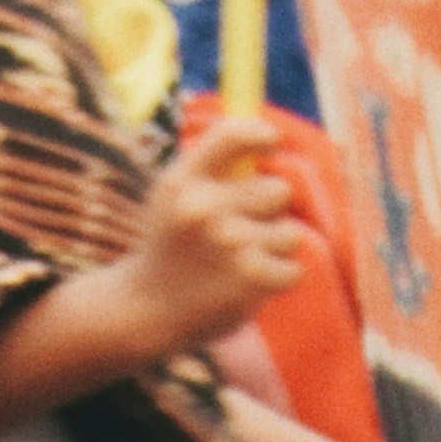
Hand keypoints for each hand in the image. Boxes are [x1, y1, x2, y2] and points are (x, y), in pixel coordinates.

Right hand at [118, 109, 307, 359]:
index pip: (234, 135)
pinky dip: (277, 280)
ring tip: (236, 263)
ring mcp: (228, 242)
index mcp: (184, 181)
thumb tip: (270, 131)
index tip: (272, 144)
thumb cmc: (172, 244)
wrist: (147, 310)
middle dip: (267, 213)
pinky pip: (294, 268)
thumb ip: (214, 164)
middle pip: (279, 190)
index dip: (262, 135)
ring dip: (271, 251)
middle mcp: (204, 206)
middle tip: (237, 232)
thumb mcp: (174, 195)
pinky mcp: (249, 277)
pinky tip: (246, 286)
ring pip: (289, 233)